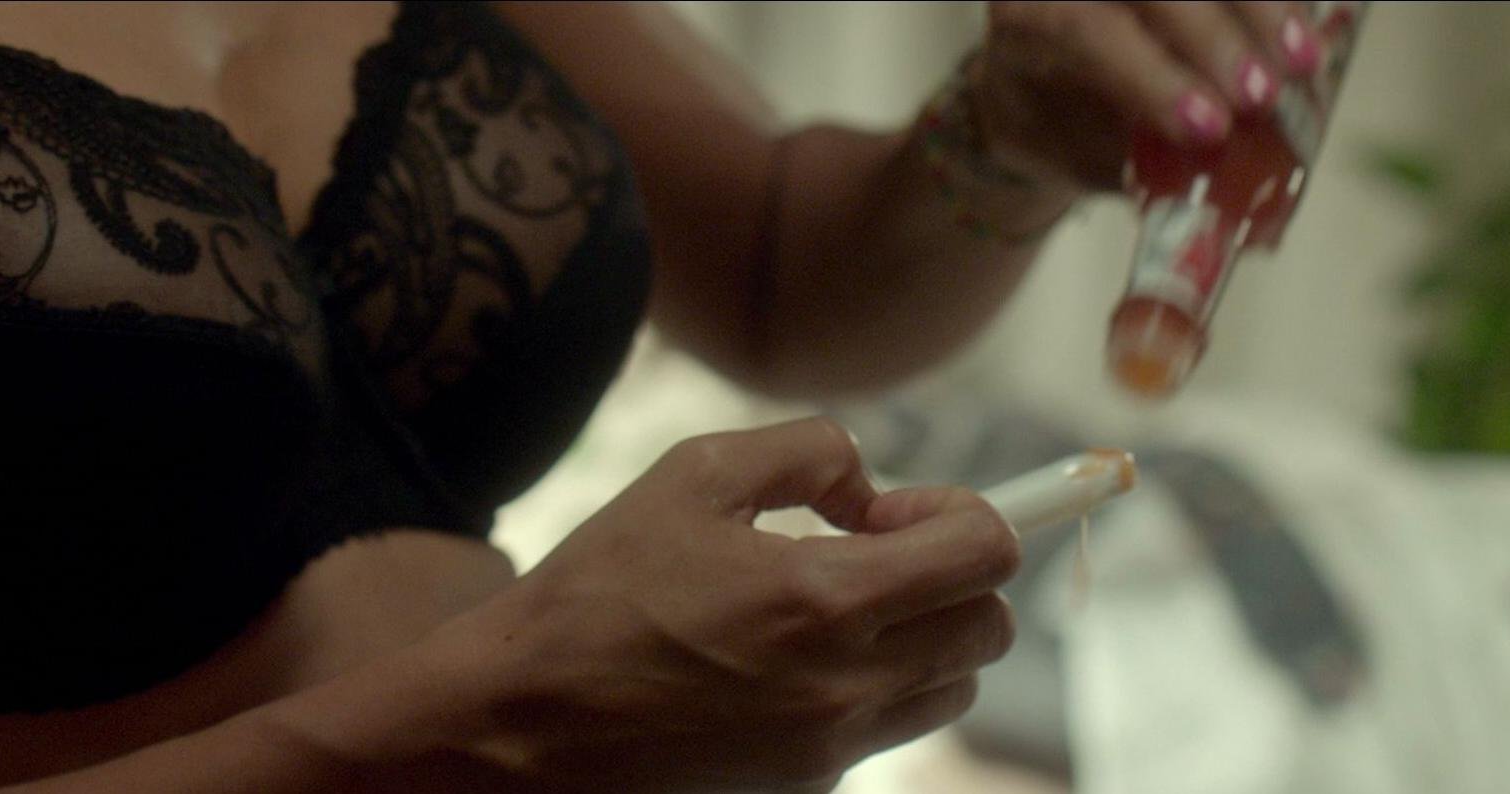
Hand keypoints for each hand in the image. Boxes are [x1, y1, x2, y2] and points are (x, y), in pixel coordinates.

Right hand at [432, 417, 1021, 792]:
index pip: (985, 554)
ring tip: (839, 609)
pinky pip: (885, 730)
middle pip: (988, 628)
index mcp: (827, 600)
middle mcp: (848, 686)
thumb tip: (868, 486)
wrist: (521, 723)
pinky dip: (870, 688)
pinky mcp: (807, 786)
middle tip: (873, 552)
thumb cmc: (597, 594)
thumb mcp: (694, 476)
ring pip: (951, 688)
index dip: (963, 514)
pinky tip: (791, 662)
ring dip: (924, 637)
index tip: (896, 511)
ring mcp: (831, 748)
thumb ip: (809, 451)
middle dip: (952, 576)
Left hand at [973, 1, 1328, 188]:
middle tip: (1267, 98)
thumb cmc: (1063, 127)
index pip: (1087, 30)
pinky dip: (1276, 2)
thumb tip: (1230, 218)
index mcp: (1030, 20)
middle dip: (1216, 40)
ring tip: (1306, 63)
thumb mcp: (1085, 155)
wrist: (1040, 83)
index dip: (1154, 78)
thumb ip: (1146, 169)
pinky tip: (1305, 33)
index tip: (1210, 129)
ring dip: (1263, 10)